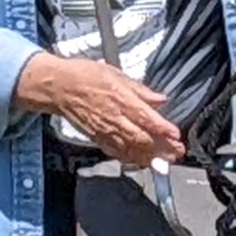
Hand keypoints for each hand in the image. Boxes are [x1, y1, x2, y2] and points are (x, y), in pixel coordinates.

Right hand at [18, 52, 185, 165]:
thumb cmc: (85, 76)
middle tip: (177, 153)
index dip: (162, 129)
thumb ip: (140, 90)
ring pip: (130, 149)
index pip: (146, 118)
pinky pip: (116, 152)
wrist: (59, 87)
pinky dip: (130, 159)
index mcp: (120, 99)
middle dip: (161, 148)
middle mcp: (114, 118)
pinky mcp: (97, 138)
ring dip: (149, 157)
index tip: (176, 135)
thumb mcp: (116, 74)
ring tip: (165, 162)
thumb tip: (160, 99)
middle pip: (141, 138)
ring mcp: (105, 131)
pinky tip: (141, 162)